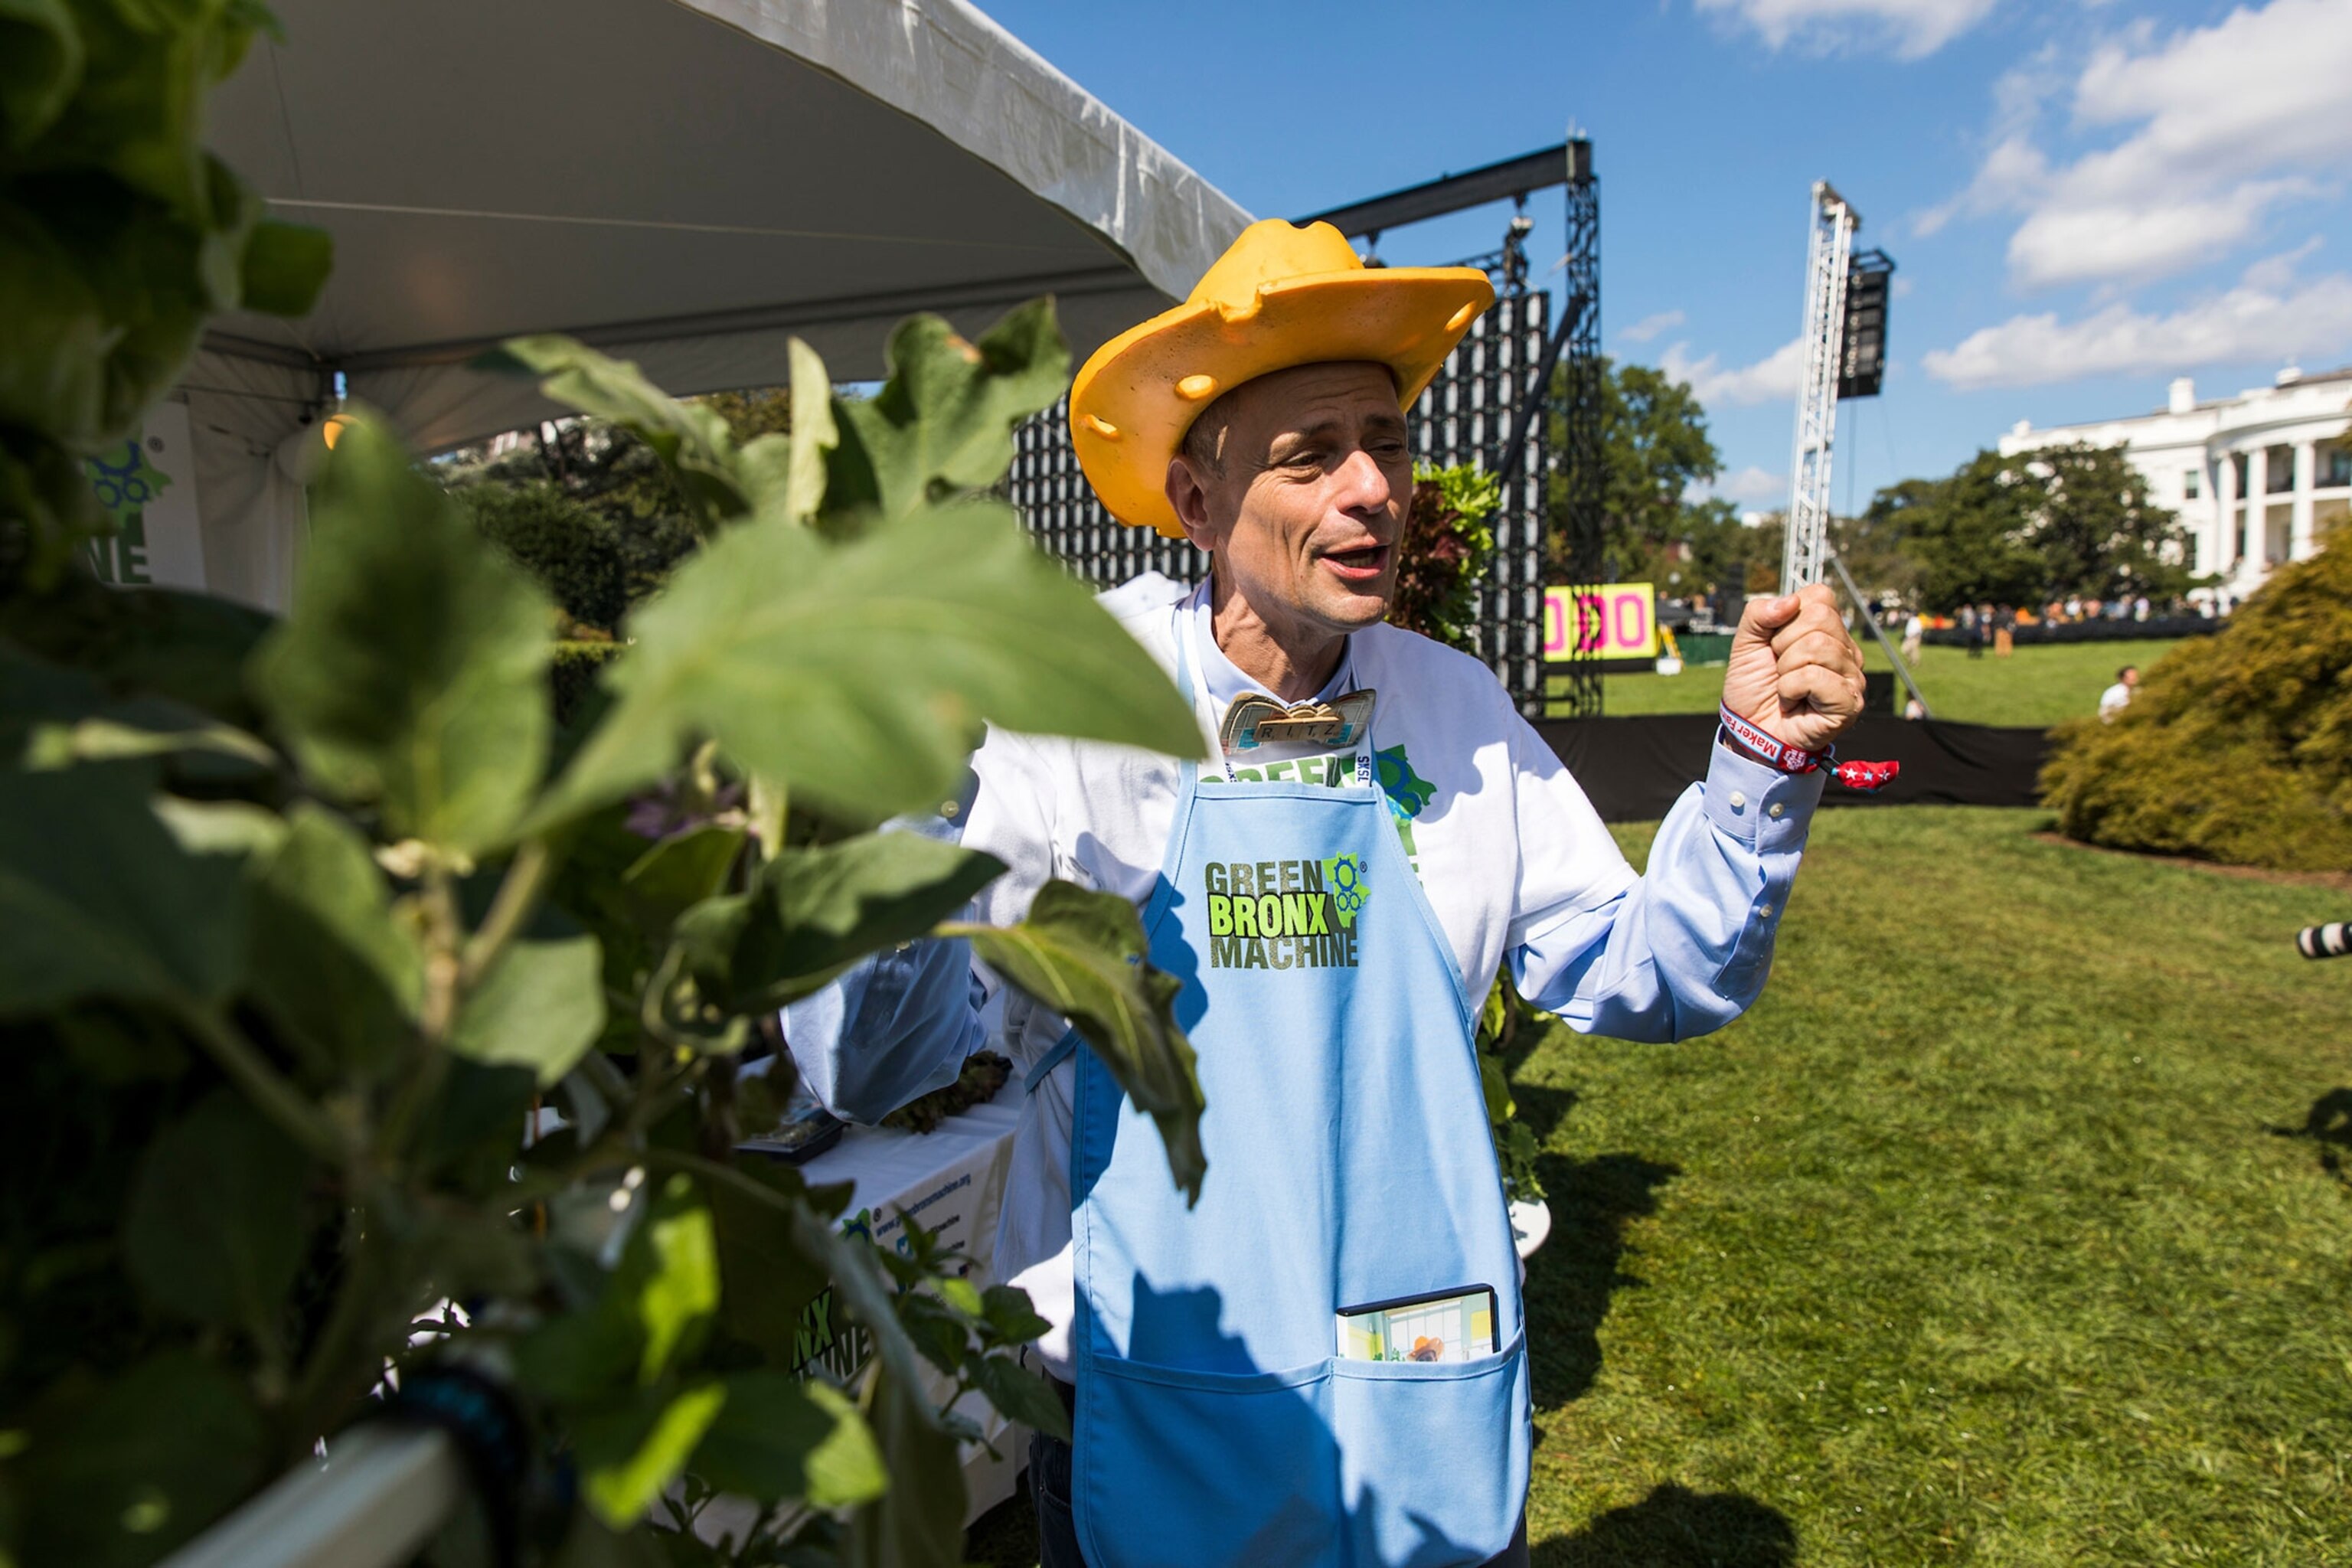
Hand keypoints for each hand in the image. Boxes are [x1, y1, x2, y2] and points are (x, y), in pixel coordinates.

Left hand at [1719, 585, 1866, 753]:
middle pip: (1819, 619)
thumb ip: (1759, 614)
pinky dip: (1791, 689)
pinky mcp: (1850, 701)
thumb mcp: (1745, 643)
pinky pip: (1815, 676)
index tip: (1776, 645)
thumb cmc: (1754, 688)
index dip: (1786, 620)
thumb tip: (1790, 601)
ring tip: (1786, 688)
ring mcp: (1852, 676)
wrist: (1750, 730)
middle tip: (1780, 670)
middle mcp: (1846, 650)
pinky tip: (1794, 701)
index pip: (1820, 597)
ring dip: (1786, 670)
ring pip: (1816, 647)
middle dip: (1784, 645)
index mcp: (1827, 631)